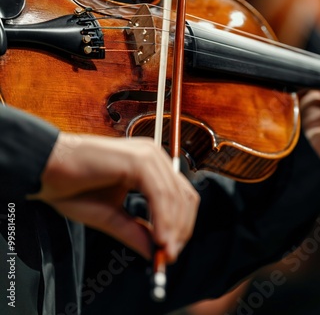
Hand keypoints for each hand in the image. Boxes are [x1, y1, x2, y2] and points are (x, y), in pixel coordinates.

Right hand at [29, 133, 199, 262]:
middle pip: (184, 197)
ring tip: (164, 252)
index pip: (180, 196)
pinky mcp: (138, 160)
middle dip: (181, 229)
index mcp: (150, 165)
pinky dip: (163, 220)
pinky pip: (160, 195)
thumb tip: (156, 252)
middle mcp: (153, 156)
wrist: (44, 168)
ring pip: (175, 197)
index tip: (171, 251)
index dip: (181, 225)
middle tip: (170, 255)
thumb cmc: (72, 186)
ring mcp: (148, 156)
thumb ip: (135, 231)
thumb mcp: (110, 217)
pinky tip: (158, 240)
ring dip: (173, 229)